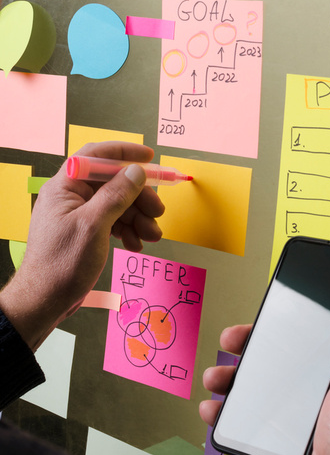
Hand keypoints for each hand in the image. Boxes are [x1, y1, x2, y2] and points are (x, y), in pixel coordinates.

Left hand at [0, 141, 164, 350]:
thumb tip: (136, 171)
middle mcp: (71, 197)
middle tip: (158, 211)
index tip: (148, 156)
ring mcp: (79, 216)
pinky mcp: (86, 233)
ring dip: (138, 218)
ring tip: (151, 235)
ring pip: (117, 205)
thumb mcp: (93, 226)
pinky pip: (113, 222)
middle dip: (139, 197)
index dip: (123, 152)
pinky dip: (128, 231)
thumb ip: (116, 195)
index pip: (96, 156)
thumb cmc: (61, 264)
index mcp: (65, 187)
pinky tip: (136, 243)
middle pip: (113, 183)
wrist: (46, 301)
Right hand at [200, 288, 329, 454]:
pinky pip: (244, 417)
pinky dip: (225, 412)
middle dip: (242, 350)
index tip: (253, 323)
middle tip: (228, 347)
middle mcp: (312, 387)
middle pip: (268, 359)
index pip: (297, 337)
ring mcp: (293, 411)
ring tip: (215, 380)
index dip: (272, 328)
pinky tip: (215, 411)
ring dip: (226, 379)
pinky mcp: (278, 434)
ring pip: (250, 386)